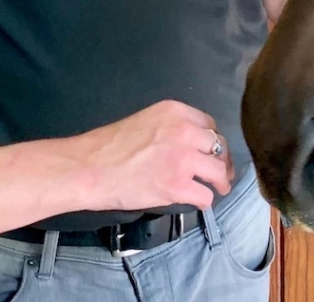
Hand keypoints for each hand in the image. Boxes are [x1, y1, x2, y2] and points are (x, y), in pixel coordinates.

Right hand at [71, 100, 233, 212]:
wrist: (91, 167)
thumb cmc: (110, 145)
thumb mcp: (145, 120)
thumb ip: (170, 128)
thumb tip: (187, 145)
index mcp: (175, 112)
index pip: (209, 125)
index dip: (211, 141)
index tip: (210, 152)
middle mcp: (184, 131)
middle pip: (219, 146)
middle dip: (222, 161)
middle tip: (220, 173)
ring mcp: (183, 159)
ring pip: (218, 171)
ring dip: (221, 182)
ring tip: (218, 189)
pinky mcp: (178, 186)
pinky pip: (205, 195)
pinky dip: (204, 201)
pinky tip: (198, 201)